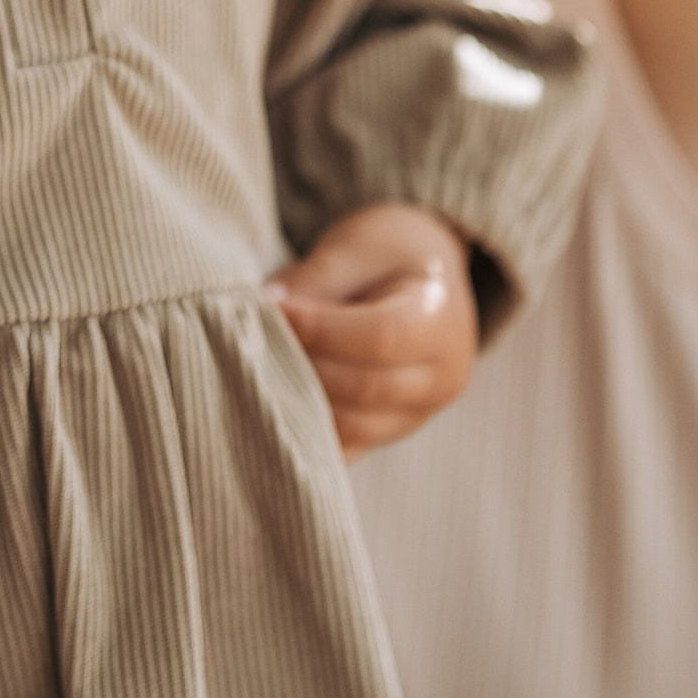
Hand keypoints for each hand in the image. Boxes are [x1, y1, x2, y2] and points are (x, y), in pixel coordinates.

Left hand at [267, 201, 478, 461]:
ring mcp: (417, 414)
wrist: (425, 277)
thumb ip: (314, 280)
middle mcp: (441, 378)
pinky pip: (344, 448)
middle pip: (366, 389)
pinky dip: (307, 430)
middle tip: (256, 337)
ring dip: (300, 399)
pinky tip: (274, 401)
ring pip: (352, 427)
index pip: (381, 338)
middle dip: (304, 364)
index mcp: (441, 321)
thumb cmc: (389, 254)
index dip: (321, 329)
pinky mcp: (387, 434)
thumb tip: (262, 309)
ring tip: (262, 364)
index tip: (271, 308)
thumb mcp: (357, 248)